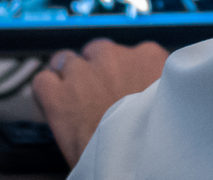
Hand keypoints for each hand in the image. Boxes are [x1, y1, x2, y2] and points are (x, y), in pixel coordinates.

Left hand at [31, 38, 168, 166]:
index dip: (124, 72)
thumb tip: (150, 93)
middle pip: (98, 52)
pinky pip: (43, 81)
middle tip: (99, 96)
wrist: (135, 160)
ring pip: (66, 61)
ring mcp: (83, 72)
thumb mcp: (170, 103)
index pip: (132, 52)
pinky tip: (53, 106)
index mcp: (149, 57)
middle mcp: (114, 57)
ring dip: (69, 78)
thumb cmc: (155, 138)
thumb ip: (156, 88)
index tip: (123, 88)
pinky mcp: (58, 92)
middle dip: (96, 70)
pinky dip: (46, 93)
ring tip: (74, 101)